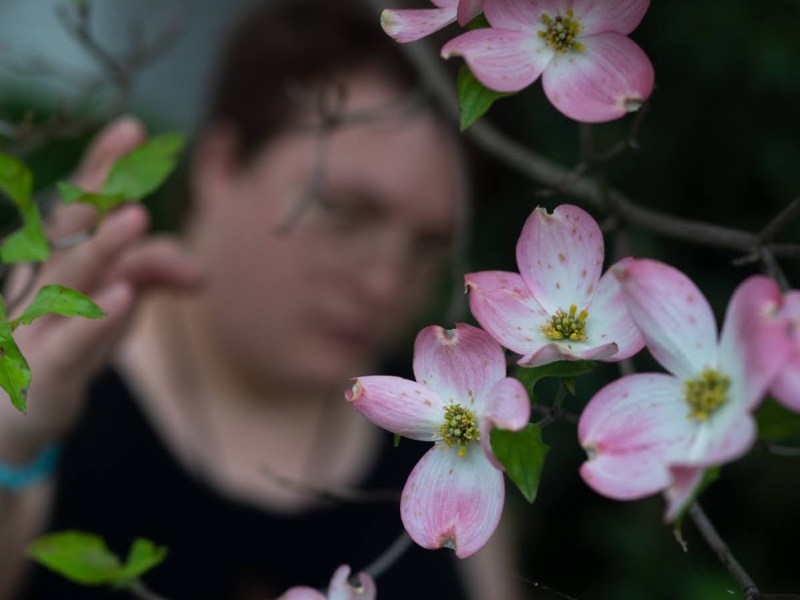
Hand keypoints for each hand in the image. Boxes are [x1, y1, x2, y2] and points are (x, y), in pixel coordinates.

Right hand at [0, 116, 201, 461]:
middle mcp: (43, 284)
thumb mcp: (118, 303)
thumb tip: (203, 273)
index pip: (80, 207)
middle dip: (97, 184)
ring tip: (136, 215)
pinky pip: (69, 343)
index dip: (102, 168)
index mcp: (59, 261)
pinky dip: (95, 320)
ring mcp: (37, 327)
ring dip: (102, 246)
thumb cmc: (69, 342)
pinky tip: (123, 296)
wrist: (17, 414)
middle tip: (129, 143)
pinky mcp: (45, 372)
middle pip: (68, 229)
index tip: (131, 127)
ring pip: (67, 280)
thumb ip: (156, 275)